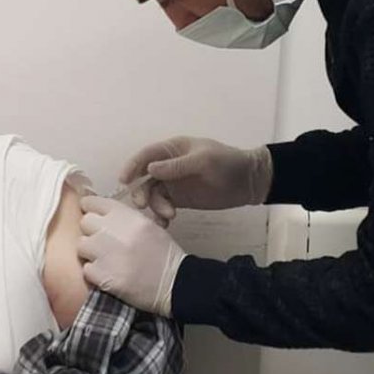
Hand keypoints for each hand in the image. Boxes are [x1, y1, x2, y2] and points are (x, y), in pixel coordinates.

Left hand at [78, 196, 186, 315]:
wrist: (175, 283)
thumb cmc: (163, 254)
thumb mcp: (147, 225)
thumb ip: (122, 218)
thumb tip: (98, 214)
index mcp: (127, 216)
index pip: (92, 203)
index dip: (90, 210)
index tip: (93, 216)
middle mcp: (114, 231)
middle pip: (84, 222)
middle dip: (91, 232)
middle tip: (102, 242)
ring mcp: (106, 254)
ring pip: (81, 245)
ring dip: (90, 253)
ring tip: (106, 260)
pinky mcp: (103, 276)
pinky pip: (86, 269)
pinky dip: (94, 273)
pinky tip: (109, 274)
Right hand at [120, 136, 272, 218]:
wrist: (248, 182)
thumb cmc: (227, 163)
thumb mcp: (204, 160)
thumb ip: (177, 165)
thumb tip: (150, 169)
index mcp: (172, 150)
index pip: (146, 155)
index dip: (133, 166)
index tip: (124, 181)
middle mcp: (168, 166)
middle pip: (145, 178)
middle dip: (142, 191)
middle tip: (144, 205)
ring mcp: (173, 184)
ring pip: (153, 195)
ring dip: (156, 206)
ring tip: (168, 216)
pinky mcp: (180, 200)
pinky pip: (164, 207)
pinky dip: (161, 215)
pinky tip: (166, 223)